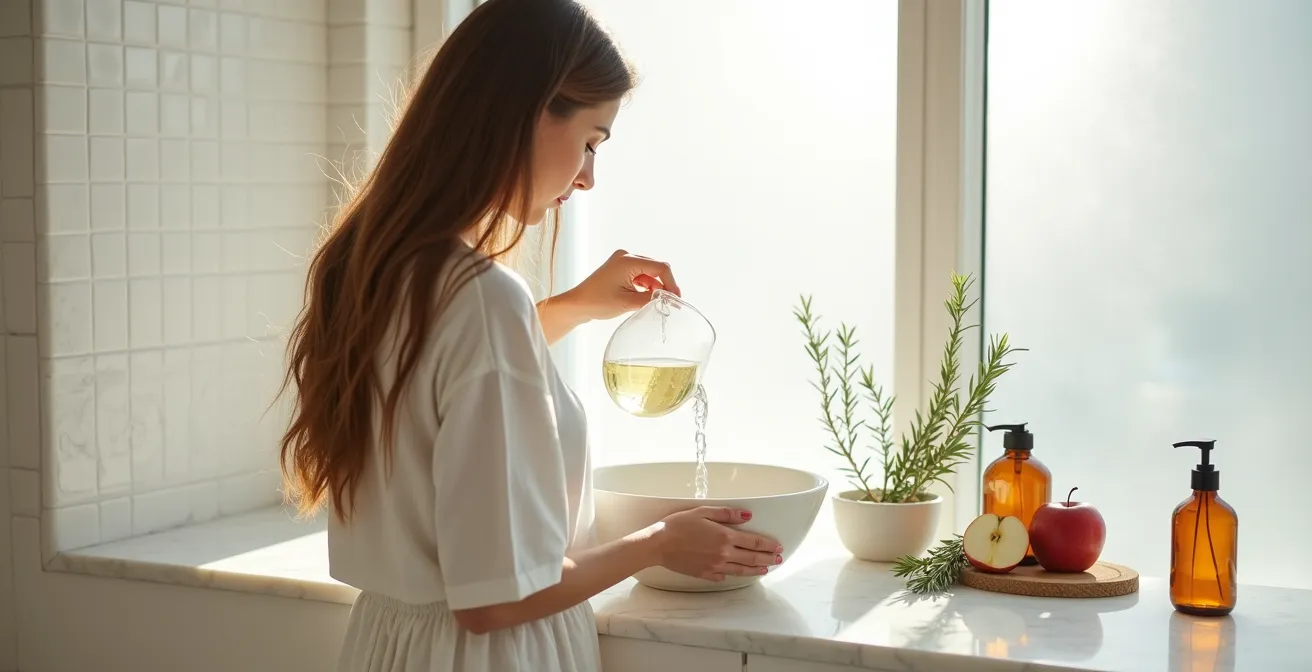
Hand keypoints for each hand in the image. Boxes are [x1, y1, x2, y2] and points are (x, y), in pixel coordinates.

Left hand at [564, 249, 681, 321]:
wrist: (576, 304)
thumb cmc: (597, 302)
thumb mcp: (628, 302)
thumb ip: (650, 298)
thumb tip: (668, 298)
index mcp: (628, 261)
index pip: (660, 268)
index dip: (671, 283)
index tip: (676, 299)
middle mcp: (626, 256)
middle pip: (656, 267)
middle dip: (665, 284)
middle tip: (671, 302)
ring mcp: (622, 261)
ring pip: (649, 271)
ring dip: (655, 286)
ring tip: (659, 302)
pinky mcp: (619, 269)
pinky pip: (640, 274)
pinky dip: (646, 285)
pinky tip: (648, 297)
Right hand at [650, 507, 781, 581]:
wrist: (659, 544)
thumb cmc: (678, 525)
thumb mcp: (703, 512)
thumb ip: (727, 514)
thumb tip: (747, 515)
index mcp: (725, 537)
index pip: (754, 542)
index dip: (768, 545)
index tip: (778, 546)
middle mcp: (723, 554)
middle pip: (752, 558)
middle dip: (768, 559)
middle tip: (778, 559)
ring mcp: (715, 566)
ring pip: (741, 570)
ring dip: (756, 570)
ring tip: (765, 570)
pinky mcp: (705, 574)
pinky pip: (723, 576)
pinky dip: (732, 574)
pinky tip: (736, 573)